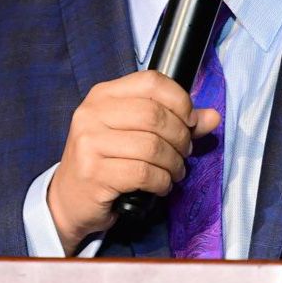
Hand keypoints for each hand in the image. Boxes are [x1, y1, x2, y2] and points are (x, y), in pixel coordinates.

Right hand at [47, 70, 220, 254]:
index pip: (151, 81)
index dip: (179, 99)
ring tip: (175, 171)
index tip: (190, 120)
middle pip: (154, 115)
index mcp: (104, 94)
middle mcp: (92, 113)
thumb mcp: (136, 134)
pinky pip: (143, 173)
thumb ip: (175, 122)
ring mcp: (89, 142)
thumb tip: (212, 117)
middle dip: (180, 136)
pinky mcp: (93, 172)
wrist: (69, 200)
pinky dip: (162, 181)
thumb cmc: (107, 161)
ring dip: (174, 162)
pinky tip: (161, 184)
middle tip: (184, 152)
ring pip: (152, 146)